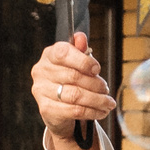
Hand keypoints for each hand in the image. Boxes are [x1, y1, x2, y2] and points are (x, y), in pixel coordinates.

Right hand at [32, 33, 112, 149]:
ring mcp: (41, 91)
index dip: (83, 61)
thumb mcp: (76, 63)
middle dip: (95, 84)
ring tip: (108, 102)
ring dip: (97, 100)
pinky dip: (91, 112)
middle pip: (73, 76)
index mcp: (49, 55)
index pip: (64, 53)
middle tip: (105, 89)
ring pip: (75, 95)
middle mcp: (41, 72)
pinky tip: (101, 111)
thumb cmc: (68, 81)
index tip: (97, 69)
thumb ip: (79, 50)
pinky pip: (74, 110)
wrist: (57, 109)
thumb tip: (81, 37)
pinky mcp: (46, 109)